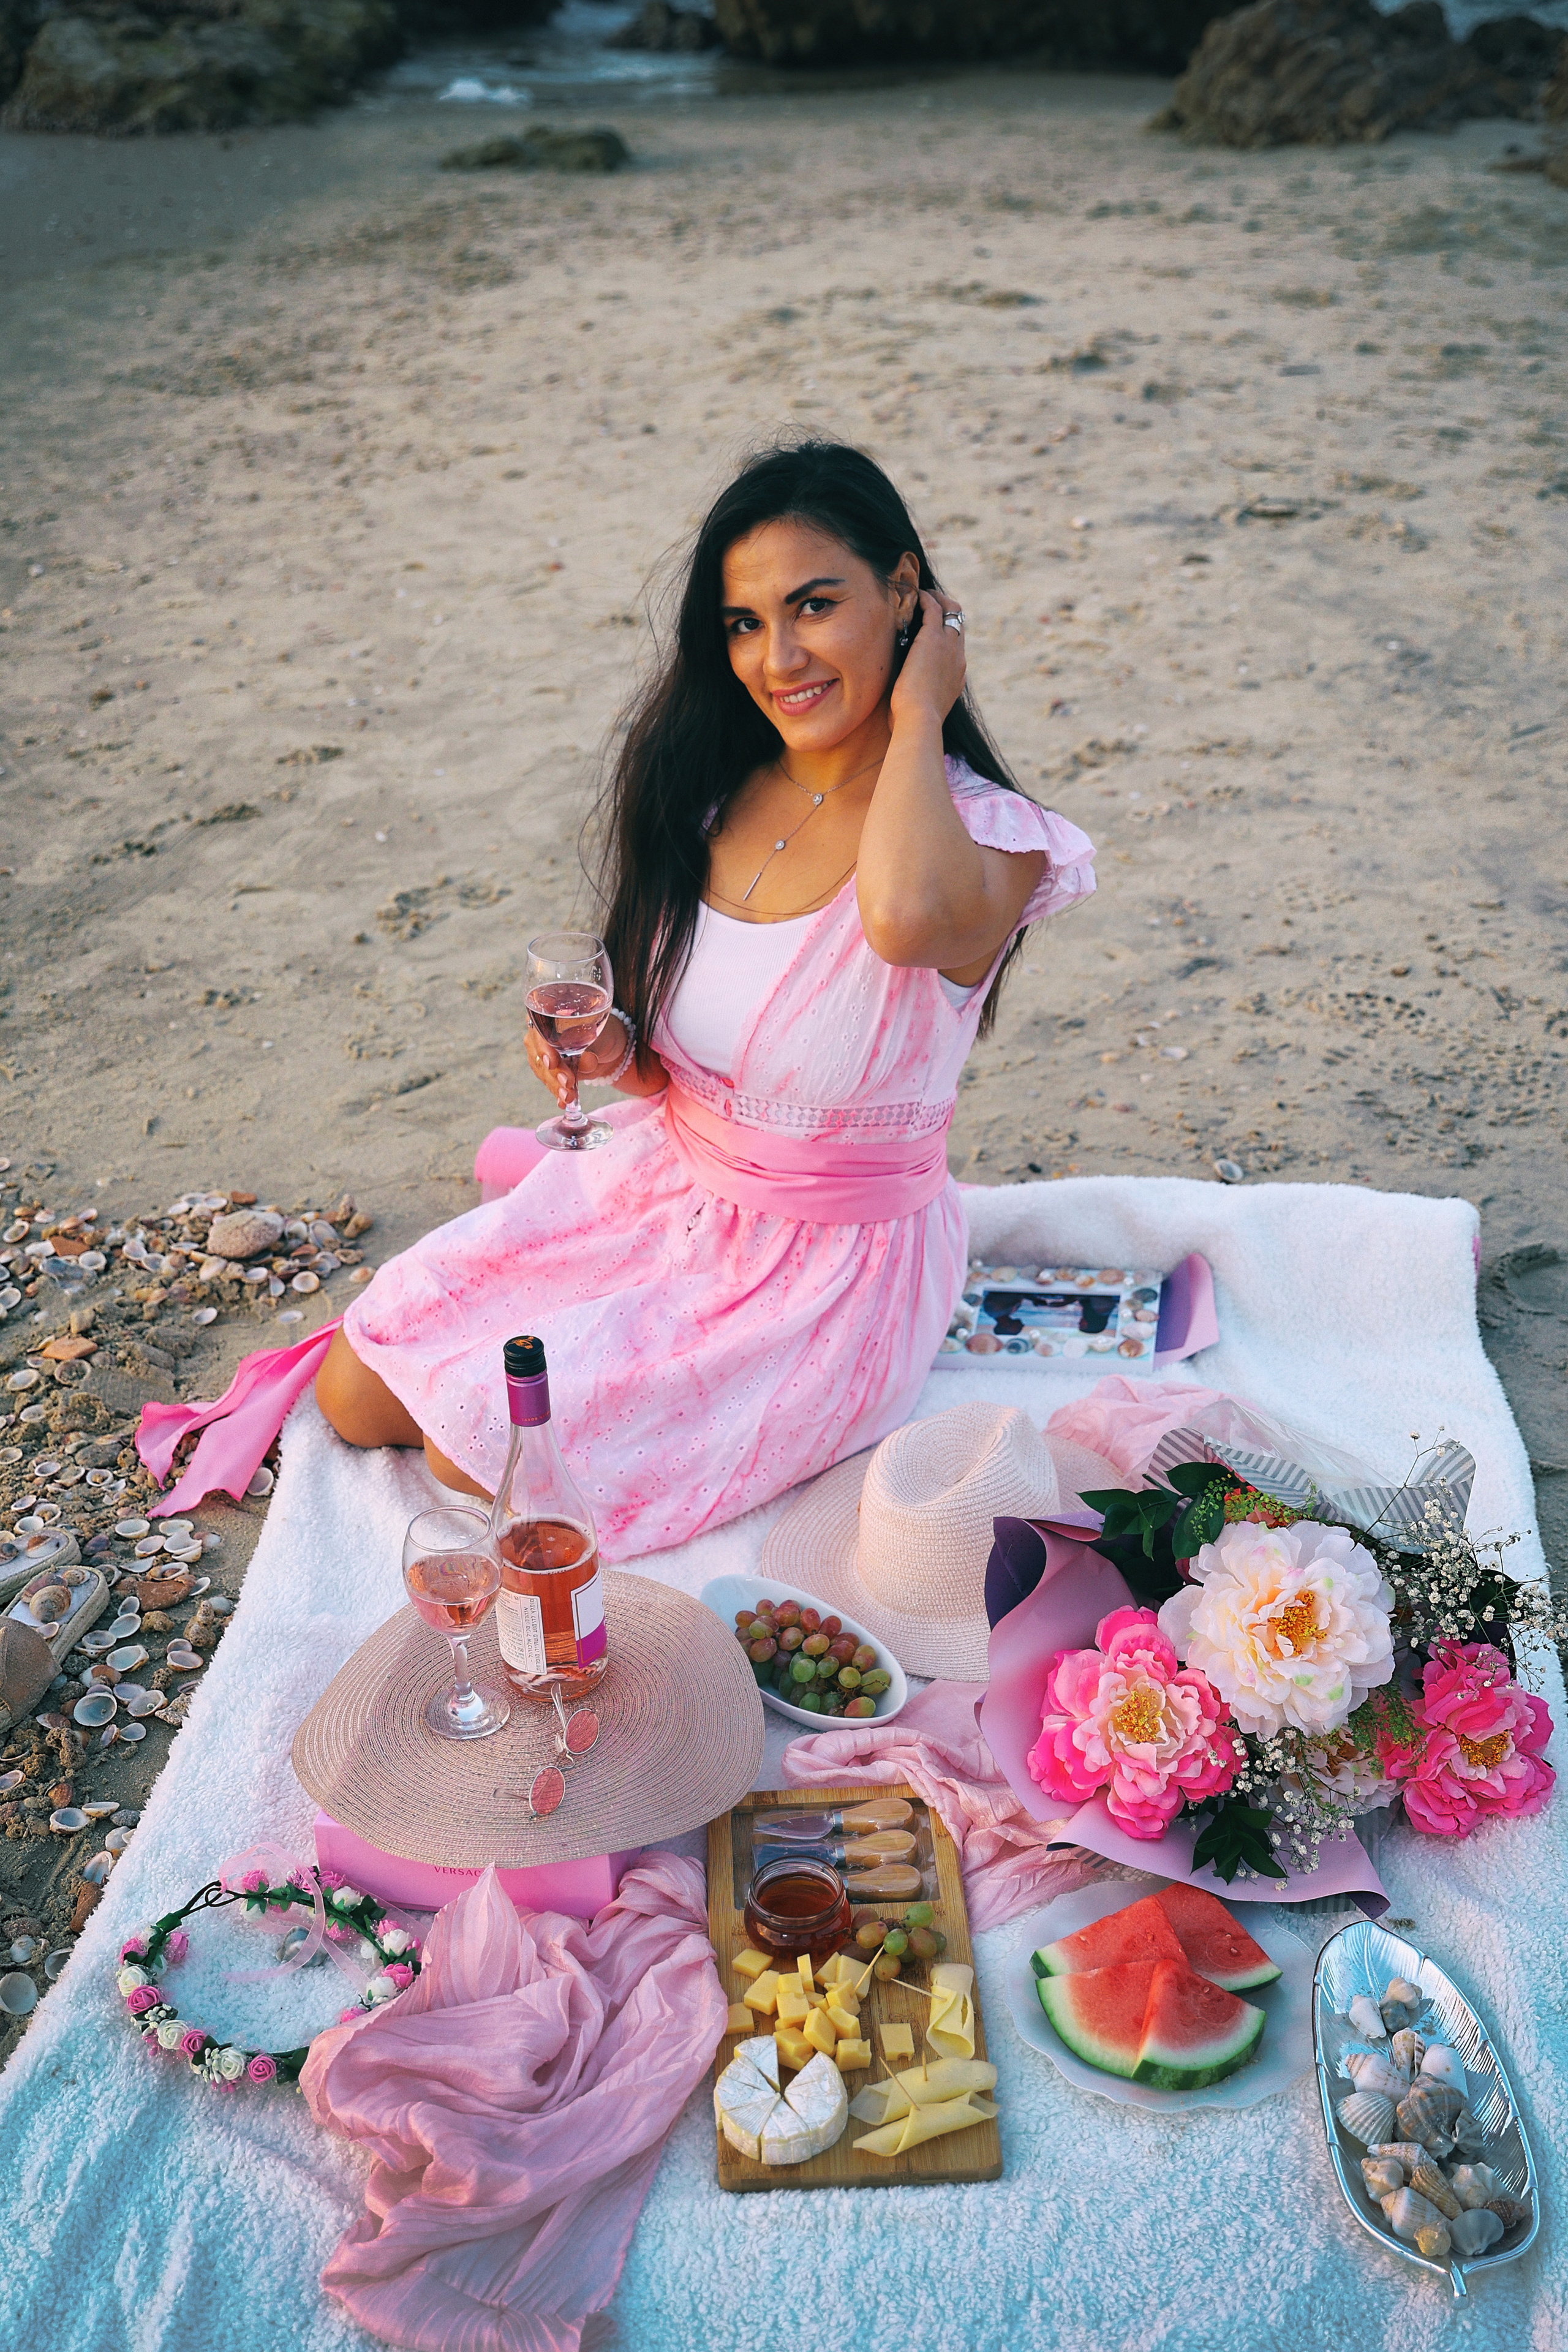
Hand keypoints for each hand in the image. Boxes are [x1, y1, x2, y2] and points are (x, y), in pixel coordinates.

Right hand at [525, 1014, 626, 1105]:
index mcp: (547, 1016)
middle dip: (553, 1072)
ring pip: (542, 1072)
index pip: (539, 1033)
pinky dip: (557, 1094)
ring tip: (568, 1097)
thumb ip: (589, 1045)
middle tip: (567, 1083)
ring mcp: (543, 1054)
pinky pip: (550, 1083)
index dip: (544, 1049)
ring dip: (555, 1086)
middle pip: (538, 1055)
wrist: (610, 1045)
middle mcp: (539, 1034)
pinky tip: (563, 1104)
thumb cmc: (603, 1031)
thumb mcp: (600, 1033)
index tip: (551, 1063)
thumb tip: (586, 1060)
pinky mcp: (550, 1072)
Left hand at [889, 588, 965, 730]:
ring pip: (952, 611)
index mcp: (957, 676)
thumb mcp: (919, 710)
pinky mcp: (933, 638)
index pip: (957, 648)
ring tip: (923, 594)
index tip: (932, 630)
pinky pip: (934, 609)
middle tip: (930, 603)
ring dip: (938, 599)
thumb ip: (916, 701)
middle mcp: (958, 658)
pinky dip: (926, 599)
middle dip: (946, 611)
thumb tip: (899, 707)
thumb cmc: (913, 723)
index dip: (946, 635)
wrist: (920, 720)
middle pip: (959, 625)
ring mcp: (949, 647)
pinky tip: (915, 595)